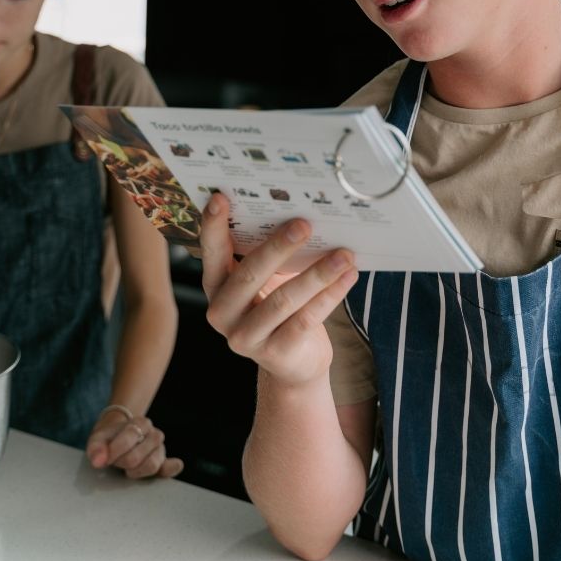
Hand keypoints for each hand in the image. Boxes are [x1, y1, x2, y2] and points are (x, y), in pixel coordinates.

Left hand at [86, 409, 183, 478]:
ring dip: (135, 471)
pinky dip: (171, 468)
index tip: (104, 458)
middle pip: (137, 456)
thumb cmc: (108, 440)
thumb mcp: (98, 439)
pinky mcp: (163, 462)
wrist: (119, 437)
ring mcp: (160, 448)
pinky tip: (173, 465)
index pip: (128, 440)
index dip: (113, 452)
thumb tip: (98, 461)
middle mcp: (154, 434)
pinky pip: (170, 466)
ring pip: (152, 465)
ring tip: (127, 468)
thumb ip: (96, 448)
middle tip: (115, 462)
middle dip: (121, 463)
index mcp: (139, 423)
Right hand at [201, 193, 358, 386]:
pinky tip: (349, 276)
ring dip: (318, 274)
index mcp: (216, 286)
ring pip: (283, 299)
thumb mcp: (266, 280)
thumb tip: (300, 212)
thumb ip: (269, 253)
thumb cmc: (278, 308)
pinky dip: (330, 295)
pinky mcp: (276, 353)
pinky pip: (306, 319)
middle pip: (250, 274)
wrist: (294, 364)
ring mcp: (246, 337)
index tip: (220, 197)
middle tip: (304, 224)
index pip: (211, 252)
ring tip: (343, 254)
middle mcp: (222, 313)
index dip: (213, 226)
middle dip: (279, 247)